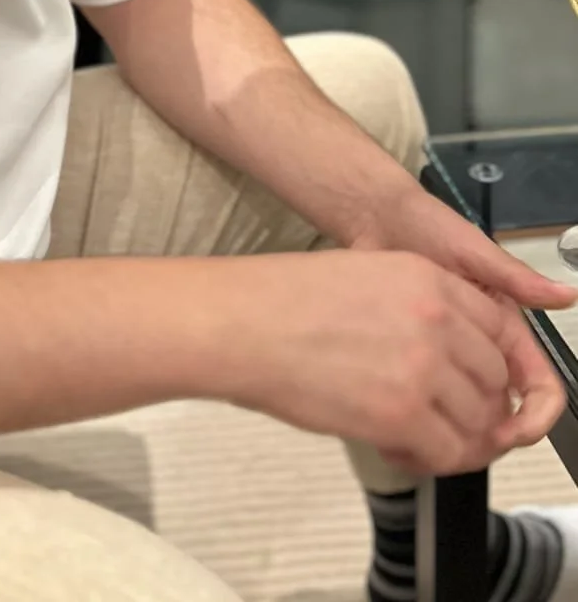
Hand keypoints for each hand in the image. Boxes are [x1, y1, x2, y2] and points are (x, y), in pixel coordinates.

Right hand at [234, 248, 564, 477]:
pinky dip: (430, 462)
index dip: (491, 366)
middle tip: (445, 419)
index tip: (478, 385)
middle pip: (494, 379)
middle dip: (475, 406)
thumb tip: (444, 355)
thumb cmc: (281, 300)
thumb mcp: (364, 277)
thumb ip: (416, 308)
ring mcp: (423, 367)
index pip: (498, 329)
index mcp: (427, 277)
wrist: (239, 323)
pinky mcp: (401, 413)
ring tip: (418, 439)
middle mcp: (437, 318)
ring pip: (478, 422)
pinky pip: (446, 453)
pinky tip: (399, 452)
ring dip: (455, 438)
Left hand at [349, 185, 575, 459]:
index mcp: (504, 328)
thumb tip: (567, 295)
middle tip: (454, 447)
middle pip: (504, 416)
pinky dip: (417, 422)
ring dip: (452, 437)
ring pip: (464, 417)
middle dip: (489, 439)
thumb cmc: (424, 225)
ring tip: (421, 441)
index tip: (505, 436)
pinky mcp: (411, 360)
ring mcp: (445, 357)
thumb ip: (515, 278)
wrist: (373, 217)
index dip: (532, 420)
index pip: (539, 390)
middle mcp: (479, 349)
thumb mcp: (470, 250)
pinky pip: (424, 403)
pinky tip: (396, 428)